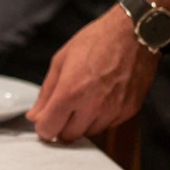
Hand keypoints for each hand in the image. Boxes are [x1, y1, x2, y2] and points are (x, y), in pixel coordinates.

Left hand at [26, 8, 159, 141]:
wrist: (134, 33)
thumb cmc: (96, 41)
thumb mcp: (61, 61)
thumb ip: (46, 93)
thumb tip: (35, 115)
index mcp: (70, 92)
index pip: (48, 129)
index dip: (43, 127)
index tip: (44, 120)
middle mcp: (92, 106)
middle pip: (68, 136)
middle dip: (62, 125)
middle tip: (63, 108)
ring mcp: (112, 111)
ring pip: (89, 133)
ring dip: (82, 122)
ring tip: (85, 98)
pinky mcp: (128, 111)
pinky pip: (108, 125)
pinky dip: (101, 118)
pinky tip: (101, 97)